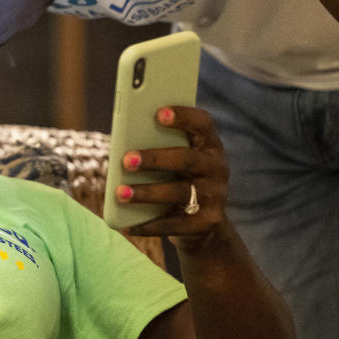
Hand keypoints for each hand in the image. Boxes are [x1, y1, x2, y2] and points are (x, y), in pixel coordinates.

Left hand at [119, 106, 229, 252]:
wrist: (203, 222)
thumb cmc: (176, 178)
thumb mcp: (172, 160)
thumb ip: (156, 146)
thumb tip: (122, 145)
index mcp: (208, 144)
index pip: (202, 123)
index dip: (183, 116)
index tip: (158, 113)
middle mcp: (217, 167)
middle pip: (186, 159)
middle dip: (155, 159)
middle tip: (126, 160)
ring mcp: (216, 196)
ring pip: (179, 192)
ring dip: (147, 193)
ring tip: (120, 194)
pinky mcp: (208, 222)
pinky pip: (176, 224)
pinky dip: (150, 226)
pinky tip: (128, 226)